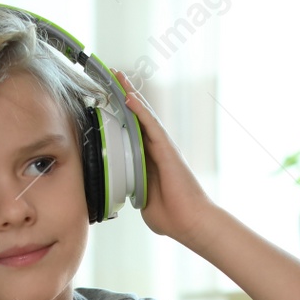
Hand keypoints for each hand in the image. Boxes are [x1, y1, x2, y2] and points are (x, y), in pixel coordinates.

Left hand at [114, 69, 218, 246]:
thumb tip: (128, 194)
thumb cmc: (173, 217)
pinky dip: (140, 111)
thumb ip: (136, 193)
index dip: (122, 115)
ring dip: (130, 95)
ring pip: (144, 115)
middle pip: (139, 116)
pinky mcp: (167, 150)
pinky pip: (151, 126)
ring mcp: (163, 148)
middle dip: (125, 96)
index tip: (109, 100)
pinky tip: (128, 97)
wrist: (191, 223)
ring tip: (117, 77)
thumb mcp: (144, 203)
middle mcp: (157, 150)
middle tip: (112, 76)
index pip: (133, 132)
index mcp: (150, 161)